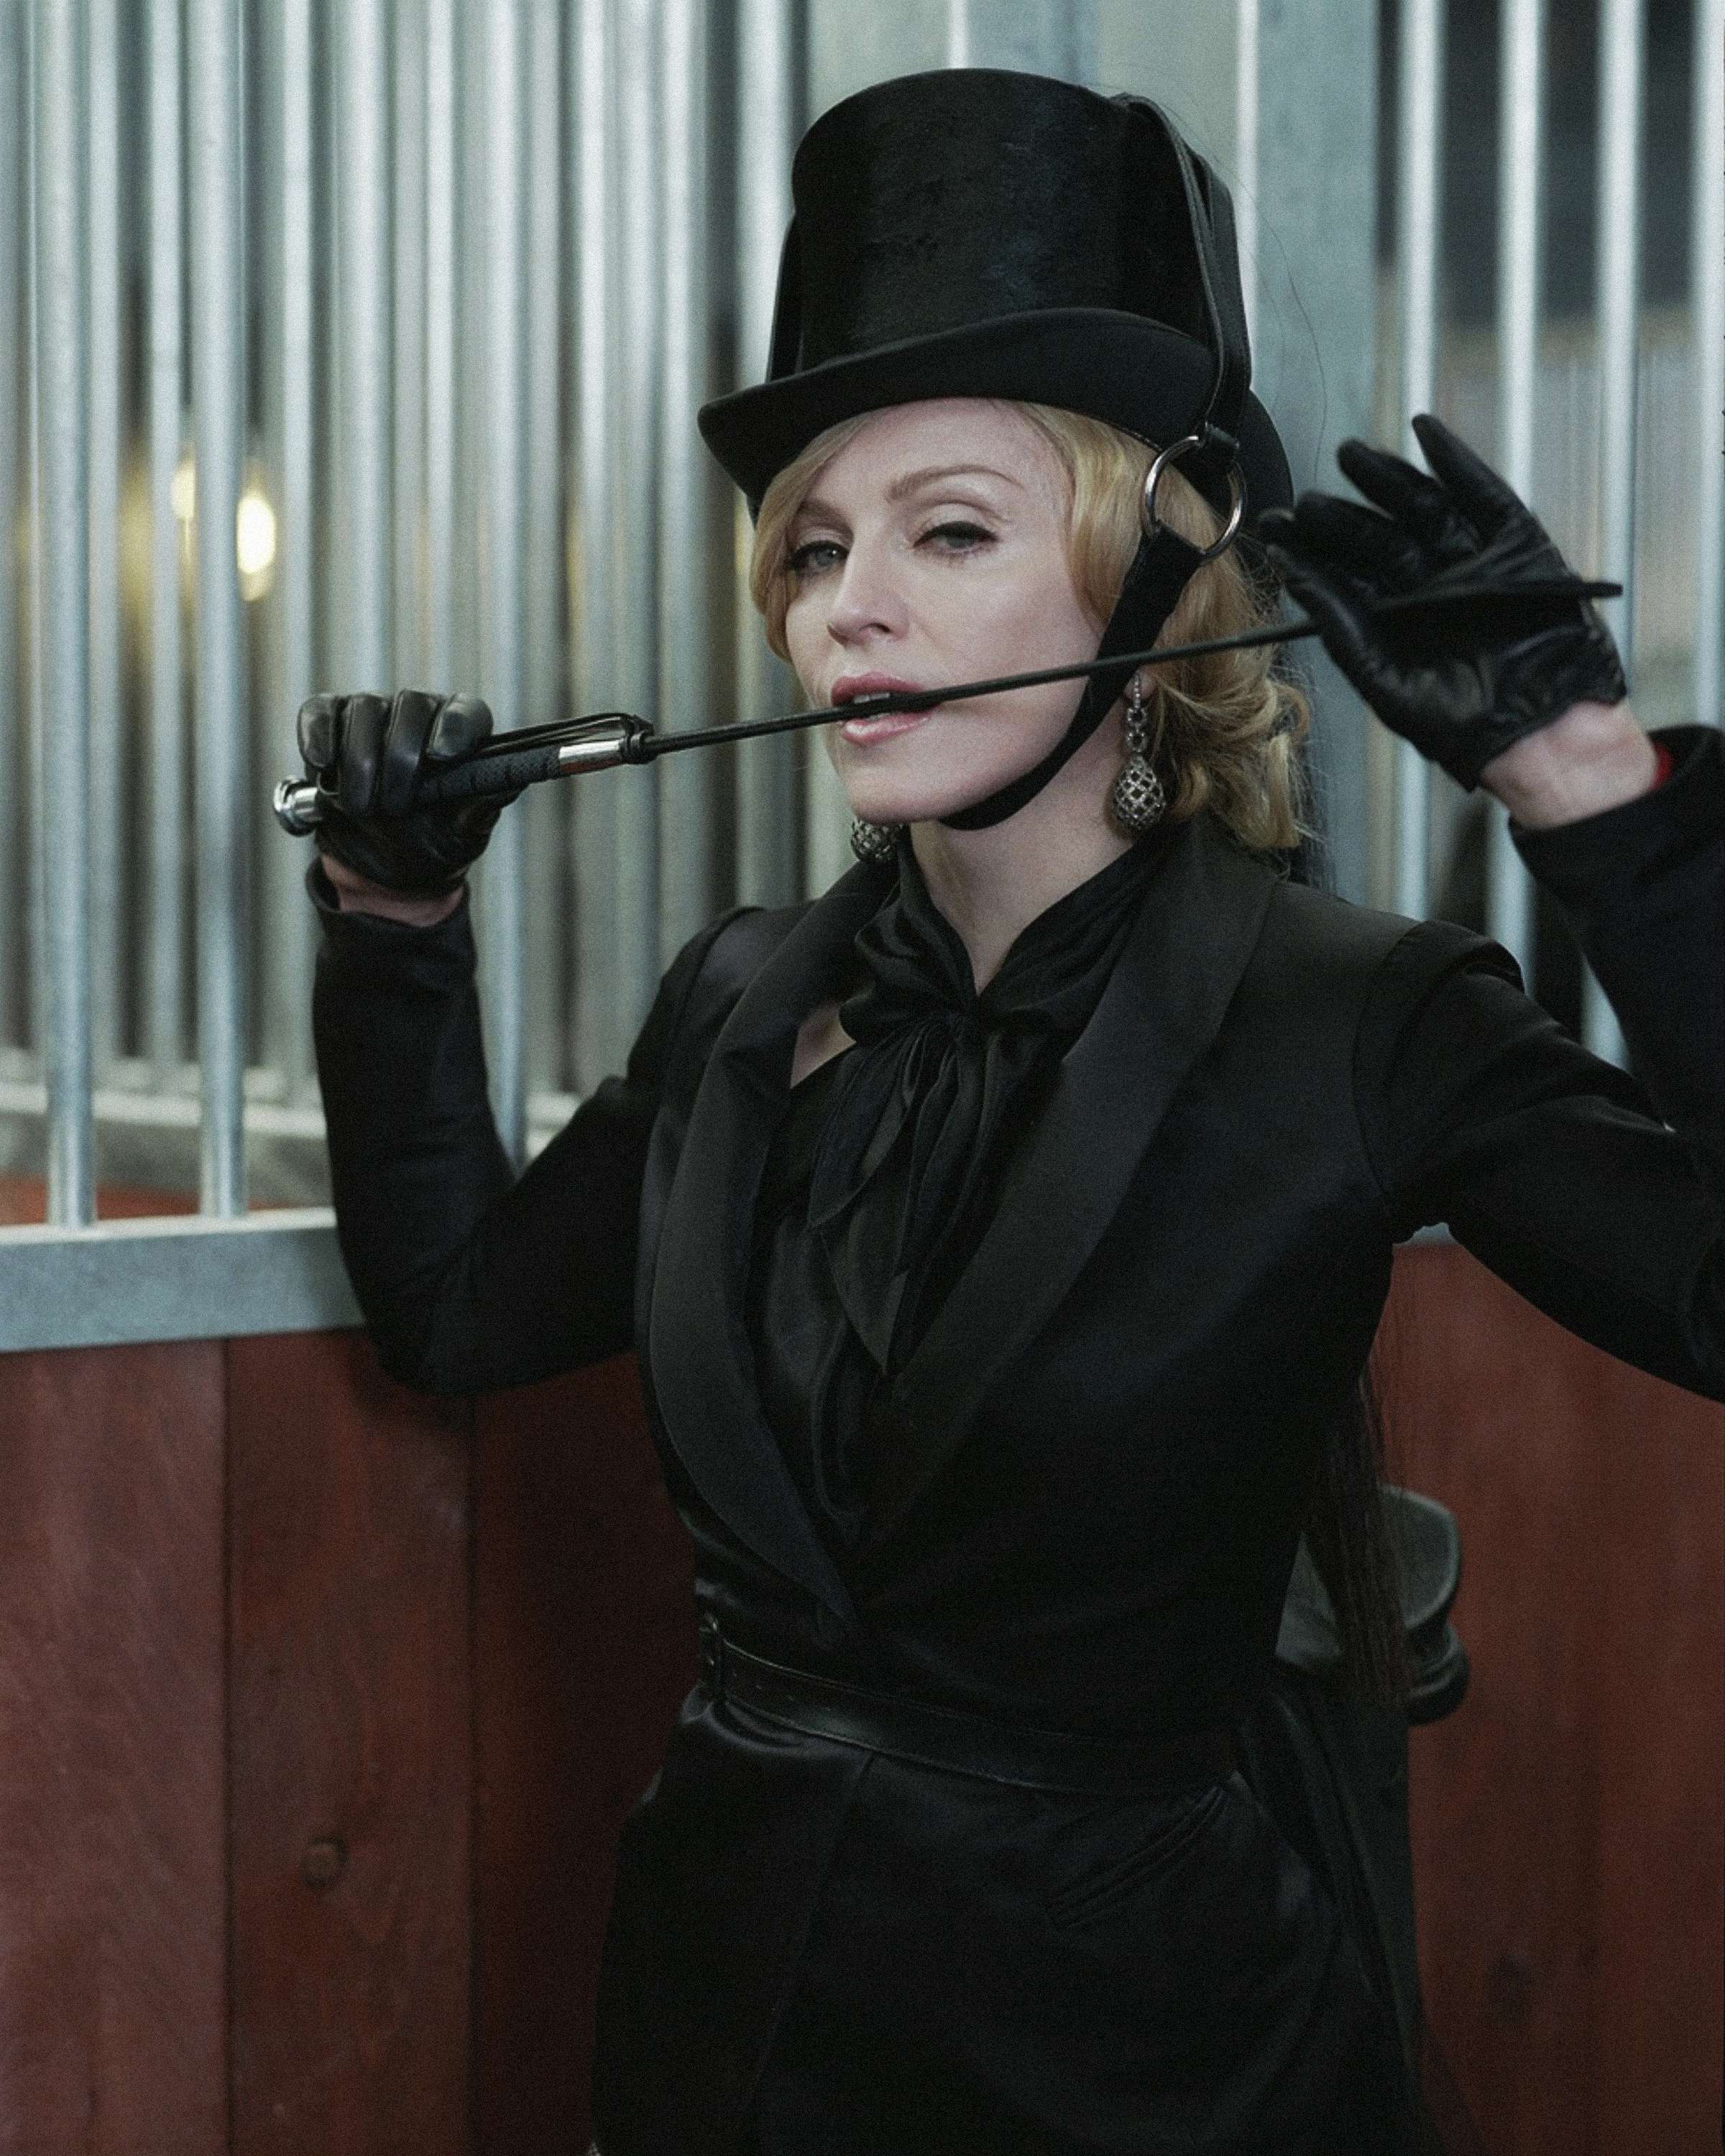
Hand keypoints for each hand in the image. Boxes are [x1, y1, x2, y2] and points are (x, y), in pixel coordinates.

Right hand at [296, 689, 515, 893]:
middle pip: (410, 706)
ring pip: (364, 711)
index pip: (465, 713)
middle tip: (393, 806)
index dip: (453, 728)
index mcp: (463, 734)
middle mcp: (421, 714)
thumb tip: (512, 780)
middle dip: (399, 758)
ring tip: (360, 808)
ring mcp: (375, 714)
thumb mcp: (463, 833)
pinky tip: (323, 770)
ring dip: (359, 762)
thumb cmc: (435, 842)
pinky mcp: (332, 723)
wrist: (386, 866)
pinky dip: (319, 740)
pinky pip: (322, 714)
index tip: (441, 757)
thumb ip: (482, 804)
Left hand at [1257, 413, 1627, 790]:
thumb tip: (1297, 579)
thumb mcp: (1385, 678)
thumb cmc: (1462, 725)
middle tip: (1307, 495)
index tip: (1276, 525)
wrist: (1537, 732)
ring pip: (1424, 508)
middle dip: (1342, 514)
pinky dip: (1457, 461)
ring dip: (1388, 478)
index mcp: (1398, 622)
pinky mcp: (1516, 548)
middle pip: (1381, 537)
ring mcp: (1473, 564)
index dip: (1311, 549)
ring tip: (1352, 456)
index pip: (1346, 575)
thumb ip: (1342, 628)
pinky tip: (1426, 434)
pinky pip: (1485, 495)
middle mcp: (1431, 588)